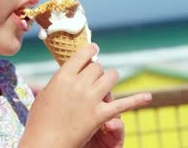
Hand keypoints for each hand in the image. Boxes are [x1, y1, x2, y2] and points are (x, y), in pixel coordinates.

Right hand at [19, 44, 151, 147]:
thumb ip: (58, 82)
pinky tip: (148, 96)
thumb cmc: (40, 121)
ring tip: (108, 81)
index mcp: (63, 76)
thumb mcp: (45, 95)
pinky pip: (123, 104)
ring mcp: (91, 99)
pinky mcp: (101, 115)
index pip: (82, 55)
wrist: (45, 143)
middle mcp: (79, 84)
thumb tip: (67, 73)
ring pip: (110, 77)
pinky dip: (137, 100)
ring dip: (110, 78)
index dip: (91, 51)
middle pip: (97, 67)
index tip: (94, 49)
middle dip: (97, 71)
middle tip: (94, 76)